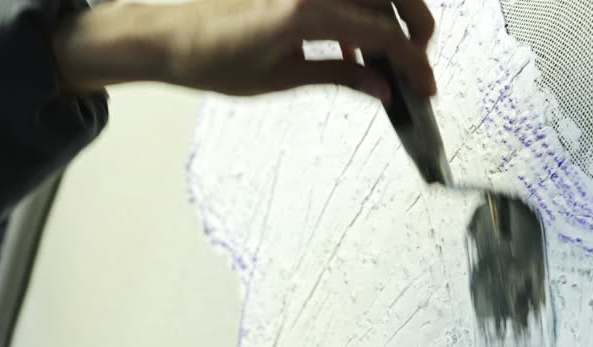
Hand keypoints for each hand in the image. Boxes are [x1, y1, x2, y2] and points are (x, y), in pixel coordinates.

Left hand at [53, 0, 436, 99]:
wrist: (167, 37)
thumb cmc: (211, 59)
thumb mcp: (282, 77)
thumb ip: (340, 77)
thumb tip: (382, 88)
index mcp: (307, 11)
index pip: (382, 32)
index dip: (412, 62)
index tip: (425, 85)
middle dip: (416, 24)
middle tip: (420, 60)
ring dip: (389, 18)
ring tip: (392, 58)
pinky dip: (360, 15)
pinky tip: (355, 48)